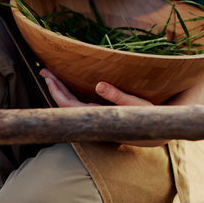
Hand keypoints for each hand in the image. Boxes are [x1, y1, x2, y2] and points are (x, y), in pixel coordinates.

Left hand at [40, 68, 166, 146]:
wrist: (159, 132)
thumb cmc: (149, 117)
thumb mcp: (137, 105)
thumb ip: (118, 96)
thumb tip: (98, 85)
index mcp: (98, 117)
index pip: (68, 106)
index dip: (56, 92)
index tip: (48, 77)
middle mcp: (94, 118)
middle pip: (65, 104)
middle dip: (54, 86)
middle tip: (44, 69)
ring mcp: (96, 116)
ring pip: (71, 104)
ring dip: (61, 89)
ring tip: (51, 74)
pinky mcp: (101, 113)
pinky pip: (79, 103)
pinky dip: (71, 91)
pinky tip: (67, 83)